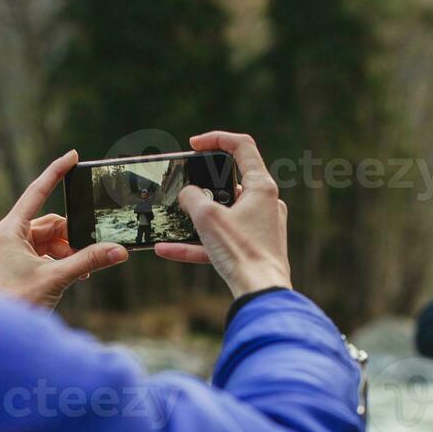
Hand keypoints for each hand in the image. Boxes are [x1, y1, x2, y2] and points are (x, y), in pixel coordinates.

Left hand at [0, 149, 128, 310]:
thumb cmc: (15, 304)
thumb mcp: (56, 279)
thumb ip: (89, 261)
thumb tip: (118, 250)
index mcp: (9, 230)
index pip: (37, 192)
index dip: (55, 173)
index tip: (72, 156)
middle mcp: (6, 237)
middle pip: (49, 225)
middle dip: (71, 238)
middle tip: (89, 256)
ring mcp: (7, 252)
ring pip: (47, 242)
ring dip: (67, 254)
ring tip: (81, 273)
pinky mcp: (11, 267)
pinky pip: (40, 256)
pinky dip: (57, 263)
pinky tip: (72, 277)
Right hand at [154, 131, 291, 299]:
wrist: (261, 292)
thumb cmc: (241, 252)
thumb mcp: (207, 217)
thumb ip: (193, 197)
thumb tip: (188, 194)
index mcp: (262, 187)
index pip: (242, 147)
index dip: (216, 139)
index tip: (194, 144)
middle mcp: (265, 203)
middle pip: (231, 181)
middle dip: (202, 184)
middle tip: (182, 186)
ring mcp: (260, 226)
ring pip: (223, 214)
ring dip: (195, 218)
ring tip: (170, 220)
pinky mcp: (252, 248)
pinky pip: (220, 239)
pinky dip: (197, 243)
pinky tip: (167, 249)